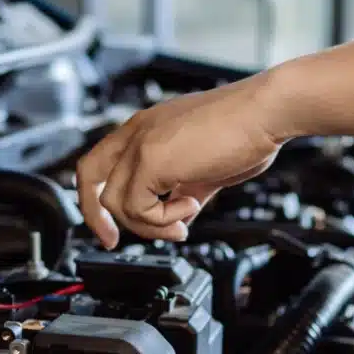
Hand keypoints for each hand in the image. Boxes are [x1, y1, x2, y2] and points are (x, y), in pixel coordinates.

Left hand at [76, 73, 286, 247]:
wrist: (265, 113)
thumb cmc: (246, 130)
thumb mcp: (207, 167)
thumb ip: (187, 190)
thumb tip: (181, 213)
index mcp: (147, 130)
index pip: (101, 164)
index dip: (99, 199)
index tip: (113, 228)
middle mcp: (137, 133)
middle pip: (88, 178)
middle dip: (98, 218)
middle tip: (114, 241)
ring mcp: (141, 144)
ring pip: (116, 203)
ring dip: (151, 223)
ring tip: (184, 218)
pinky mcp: (152, 159)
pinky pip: (138, 208)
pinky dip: (162, 219)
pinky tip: (190, 206)